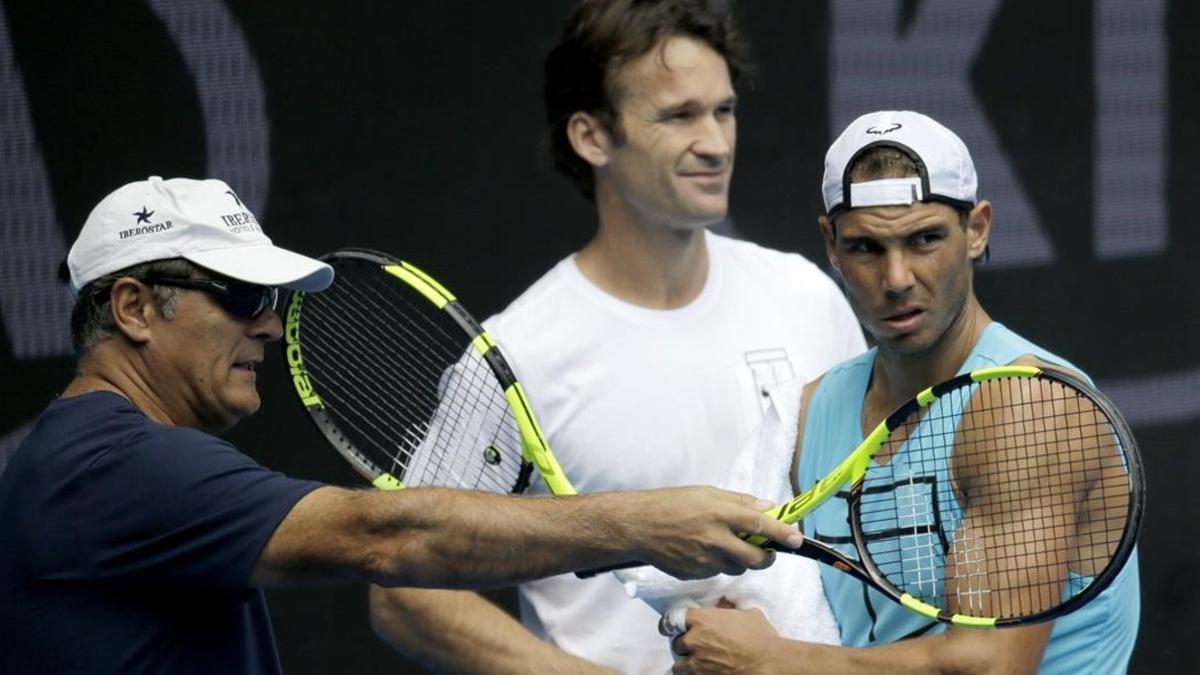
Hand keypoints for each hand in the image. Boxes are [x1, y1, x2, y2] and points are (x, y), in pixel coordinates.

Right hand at [620, 486, 803, 579]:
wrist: (638, 526)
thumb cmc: (671, 504)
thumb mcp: (706, 493)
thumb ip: (739, 501)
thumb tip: (767, 507)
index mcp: (719, 513)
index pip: (758, 525)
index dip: (781, 533)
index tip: (797, 539)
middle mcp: (714, 538)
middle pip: (754, 559)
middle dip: (766, 558)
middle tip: (766, 552)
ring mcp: (704, 559)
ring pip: (736, 568)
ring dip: (739, 561)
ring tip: (723, 545)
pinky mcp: (694, 573)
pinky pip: (716, 572)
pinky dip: (717, 564)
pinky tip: (702, 551)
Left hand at [671, 602, 785, 674]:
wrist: (768, 663)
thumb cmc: (761, 637)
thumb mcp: (746, 614)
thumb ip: (728, 609)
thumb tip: (723, 604)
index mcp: (701, 619)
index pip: (672, 618)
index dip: (673, 622)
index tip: (673, 626)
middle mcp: (693, 640)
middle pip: (677, 642)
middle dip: (686, 643)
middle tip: (698, 645)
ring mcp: (696, 662)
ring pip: (679, 663)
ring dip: (686, 662)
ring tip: (697, 662)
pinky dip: (692, 674)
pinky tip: (701, 671)